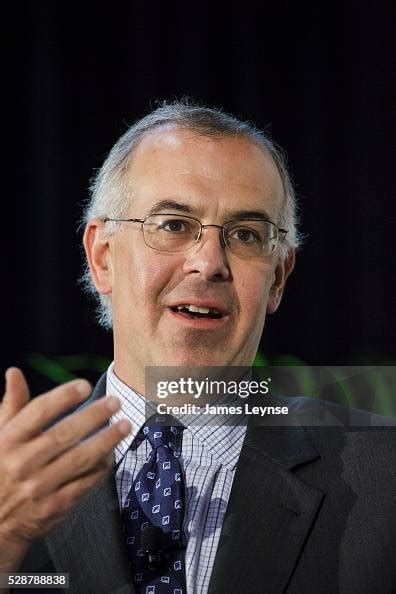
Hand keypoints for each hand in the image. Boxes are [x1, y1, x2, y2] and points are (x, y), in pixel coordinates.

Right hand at [0, 367, 130, 571]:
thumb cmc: (1, 468)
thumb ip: (11, 405)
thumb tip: (14, 372)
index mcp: (7, 441)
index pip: (38, 412)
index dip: (63, 397)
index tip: (84, 385)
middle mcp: (22, 463)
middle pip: (64, 434)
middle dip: (94, 415)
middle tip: (116, 402)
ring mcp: (39, 487)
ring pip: (79, 459)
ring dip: (106, 440)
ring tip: (124, 425)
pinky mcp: (54, 507)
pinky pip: (84, 483)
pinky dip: (101, 467)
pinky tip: (112, 454)